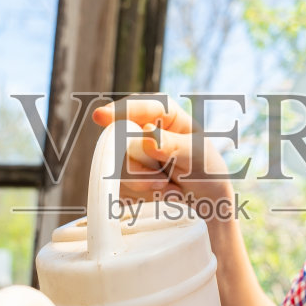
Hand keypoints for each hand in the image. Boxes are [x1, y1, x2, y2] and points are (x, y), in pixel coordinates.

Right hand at [91, 99, 234, 215]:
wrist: (204, 199)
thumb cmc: (205, 168)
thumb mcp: (197, 156)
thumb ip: (174, 145)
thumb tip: (147, 135)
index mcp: (162, 113)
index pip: (138, 106)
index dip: (118, 110)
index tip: (100, 117)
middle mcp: (139, 128)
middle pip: (118, 138)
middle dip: (136, 166)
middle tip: (162, 181)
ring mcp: (128, 152)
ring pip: (115, 166)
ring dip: (143, 183)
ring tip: (170, 188)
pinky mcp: (121, 174)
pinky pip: (117, 186)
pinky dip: (141, 195)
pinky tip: (161, 194)